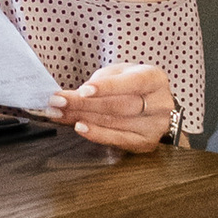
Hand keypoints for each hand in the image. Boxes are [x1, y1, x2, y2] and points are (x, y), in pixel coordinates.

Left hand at [52, 60, 174, 154]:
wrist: (155, 105)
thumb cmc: (134, 86)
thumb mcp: (122, 73)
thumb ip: (103, 81)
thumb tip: (75, 95)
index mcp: (155, 79)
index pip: (131, 83)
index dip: (106, 87)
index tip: (82, 91)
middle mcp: (160, 104)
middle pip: (118, 106)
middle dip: (84, 104)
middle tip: (57, 102)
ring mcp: (155, 126)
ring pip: (114, 123)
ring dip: (82, 118)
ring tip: (59, 114)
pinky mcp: (146, 143)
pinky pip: (118, 139)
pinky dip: (97, 134)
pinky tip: (79, 127)